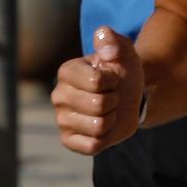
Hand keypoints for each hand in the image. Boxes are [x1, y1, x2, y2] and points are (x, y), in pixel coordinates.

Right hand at [52, 27, 144, 155]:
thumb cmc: (122, 72)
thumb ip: (114, 41)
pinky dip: (105, 138)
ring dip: (111, 119)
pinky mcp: (69, 140)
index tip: (111, 78)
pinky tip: (103, 128)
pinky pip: (92, 146)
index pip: (96, 82)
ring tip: (107, 111)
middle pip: (99, 105)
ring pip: (98, 126)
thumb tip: (105, 44)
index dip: (112, 81)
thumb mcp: (124, 51)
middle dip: (114, 101)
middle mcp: (58, 95)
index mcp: (66, 71)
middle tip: (111, 96)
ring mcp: (61, 120)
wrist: (128, 97)